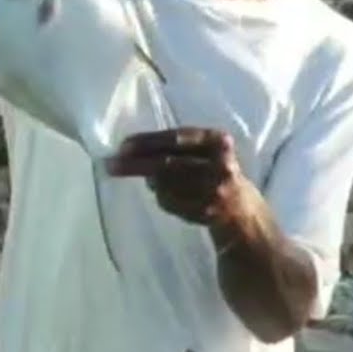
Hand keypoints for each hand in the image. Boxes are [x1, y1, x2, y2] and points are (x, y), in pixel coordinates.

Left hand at [104, 127, 253, 227]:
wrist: (242, 208)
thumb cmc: (213, 169)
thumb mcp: (204, 149)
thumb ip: (174, 145)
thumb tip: (128, 150)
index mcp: (219, 141)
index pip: (178, 138)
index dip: (148, 142)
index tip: (123, 146)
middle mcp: (221, 165)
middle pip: (168, 164)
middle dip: (136, 164)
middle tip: (110, 164)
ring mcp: (214, 191)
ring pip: (165, 185)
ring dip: (151, 182)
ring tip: (151, 180)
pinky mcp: (206, 212)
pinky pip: (169, 203)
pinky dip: (161, 198)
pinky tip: (167, 195)